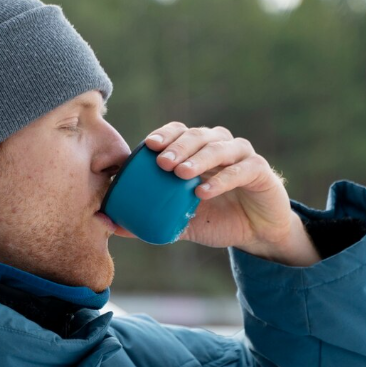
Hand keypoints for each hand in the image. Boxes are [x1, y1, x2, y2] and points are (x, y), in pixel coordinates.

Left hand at [117, 123, 319, 266]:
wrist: (256, 233)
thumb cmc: (216, 219)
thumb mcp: (178, 223)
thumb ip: (145, 220)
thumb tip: (104, 220)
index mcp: (198, 151)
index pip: (179, 133)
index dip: (165, 135)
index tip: (148, 146)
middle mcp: (220, 146)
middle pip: (197, 136)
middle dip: (178, 146)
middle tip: (161, 162)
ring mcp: (241, 155)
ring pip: (219, 147)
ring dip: (198, 158)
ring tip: (180, 173)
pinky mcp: (260, 170)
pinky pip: (241, 170)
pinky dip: (222, 179)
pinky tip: (204, 191)